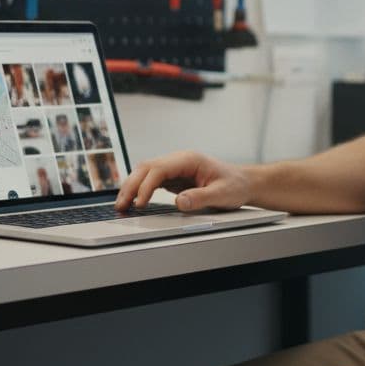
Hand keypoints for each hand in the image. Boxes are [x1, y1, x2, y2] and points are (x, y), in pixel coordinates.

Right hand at [115, 150, 250, 211]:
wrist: (243, 183)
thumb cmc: (235, 185)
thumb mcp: (222, 194)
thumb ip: (201, 197)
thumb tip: (179, 201)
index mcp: (189, 159)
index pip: (159, 169)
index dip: (146, 186)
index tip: (140, 203)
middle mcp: (179, 160)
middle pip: (146, 168)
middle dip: (131, 186)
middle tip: (121, 205)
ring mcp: (175, 168)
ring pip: (145, 172)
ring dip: (132, 187)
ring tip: (121, 205)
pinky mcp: (173, 177)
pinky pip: (151, 180)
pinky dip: (140, 190)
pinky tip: (133, 202)